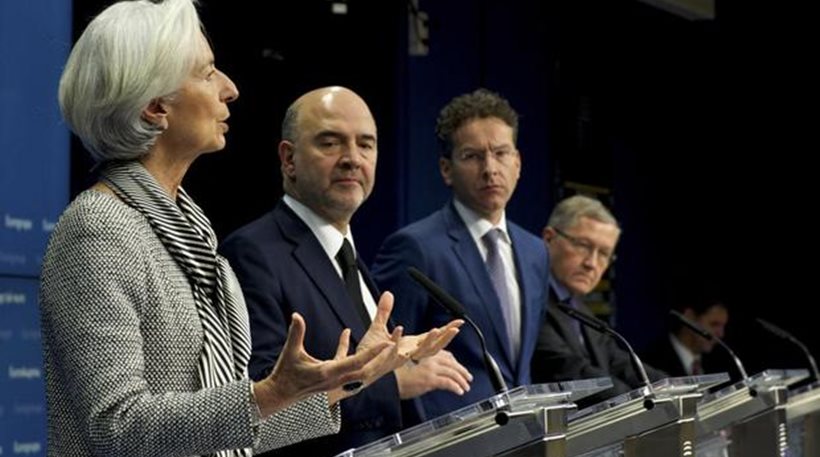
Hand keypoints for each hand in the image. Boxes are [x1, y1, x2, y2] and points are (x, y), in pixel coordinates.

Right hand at [254, 312, 392, 416]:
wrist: (279, 395)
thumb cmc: (285, 375)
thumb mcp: (290, 352)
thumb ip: (296, 333)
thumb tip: (297, 315)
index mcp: (328, 372)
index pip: (357, 362)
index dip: (373, 353)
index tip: (387, 343)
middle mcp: (336, 379)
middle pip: (366, 369)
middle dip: (381, 358)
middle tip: (394, 343)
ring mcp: (335, 381)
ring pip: (360, 369)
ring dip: (372, 358)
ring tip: (382, 343)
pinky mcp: (332, 378)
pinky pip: (345, 364)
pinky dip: (349, 350)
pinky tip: (345, 333)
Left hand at [356, 291, 463, 385]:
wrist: (354, 370)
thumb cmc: (367, 353)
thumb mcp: (377, 328)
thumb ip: (384, 311)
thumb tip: (388, 294)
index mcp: (409, 346)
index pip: (432, 337)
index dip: (446, 330)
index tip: (459, 322)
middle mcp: (408, 353)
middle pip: (432, 347)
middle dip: (445, 338)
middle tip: (455, 328)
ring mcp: (399, 359)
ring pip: (418, 352)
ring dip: (428, 342)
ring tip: (435, 330)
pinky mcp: (386, 360)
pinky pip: (393, 351)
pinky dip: (396, 339)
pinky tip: (399, 328)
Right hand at [395, 350, 472, 398]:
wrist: (387, 380)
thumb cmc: (394, 373)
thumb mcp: (407, 363)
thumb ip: (421, 364)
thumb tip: (430, 372)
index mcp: (425, 352)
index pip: (445, 354)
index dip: (455, 361)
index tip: (459, 366)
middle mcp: (429, 358)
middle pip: (452, 363)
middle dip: (462, 370)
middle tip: (468, 378)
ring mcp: (430, 368)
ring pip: (452, 373)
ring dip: (461, 380)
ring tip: (466, 386)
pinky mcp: (430, 379)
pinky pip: (448, 383)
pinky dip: (456, 387)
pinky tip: (459, 391)